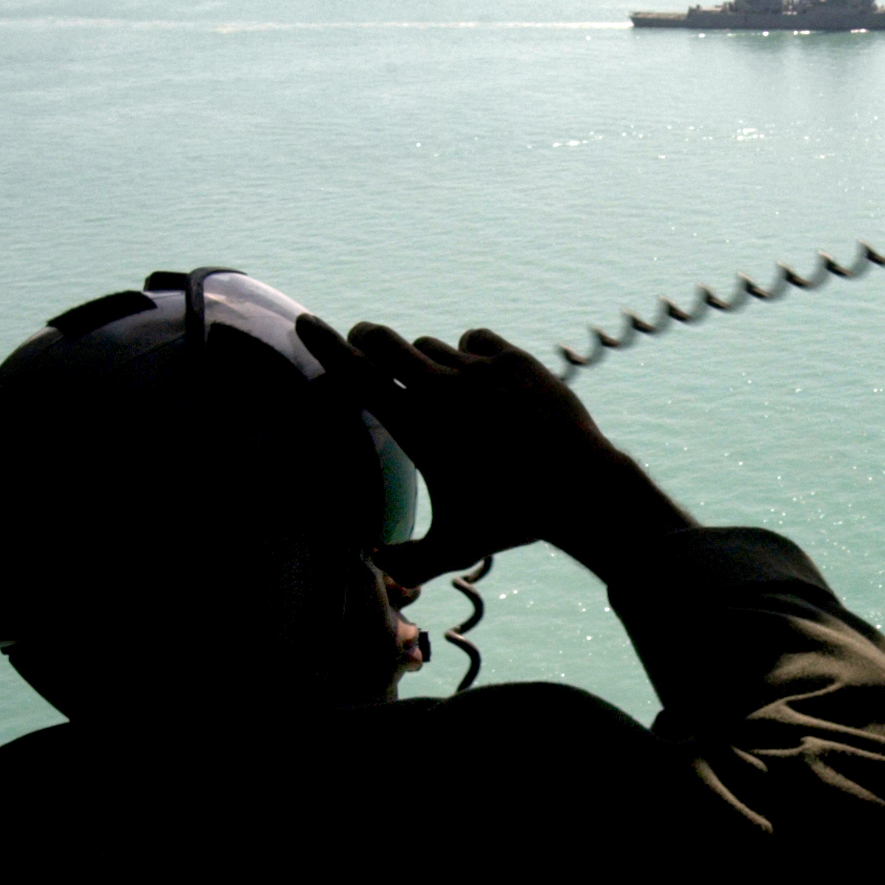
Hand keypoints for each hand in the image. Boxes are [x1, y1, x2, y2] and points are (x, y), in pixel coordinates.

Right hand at [296, 316, 693, 584]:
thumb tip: (371, 561)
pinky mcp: (514, 360)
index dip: (324, 346)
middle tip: (359, 341)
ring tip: (432, 382)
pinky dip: (466, 352)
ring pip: (430, 346)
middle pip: (383, 341)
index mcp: (415, 424)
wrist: (579, 488)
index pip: (355, 374)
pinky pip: (473, 340)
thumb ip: (408, 562)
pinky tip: (474, 370)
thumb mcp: (456, 547)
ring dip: (421, 359)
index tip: (305, 323)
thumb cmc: (512, 520)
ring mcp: (478, 370)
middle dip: (365, 339)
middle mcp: (439, 388)